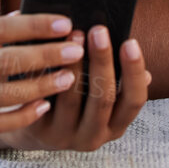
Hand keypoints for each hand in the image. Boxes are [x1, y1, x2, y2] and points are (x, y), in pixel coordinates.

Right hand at [0, 14, 82, 142]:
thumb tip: (22, 18)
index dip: (33, 26)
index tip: (63, 22)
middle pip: (5, 63)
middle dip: (46, 56)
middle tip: (76, 49)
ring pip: (5, 96)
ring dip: (42, 86)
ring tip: (70, 77)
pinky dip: (23, 116)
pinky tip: (44, 106)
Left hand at [8, 24, 150, 152]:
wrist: (34, 130)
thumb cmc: (75, 101)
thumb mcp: (99, 95)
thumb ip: (115, 76)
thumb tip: (130, 45)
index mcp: (116, 126)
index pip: (134, 101)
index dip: (134, 72)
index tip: (131, 42)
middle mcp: (94, 136)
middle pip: (103, 98)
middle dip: (102, 61)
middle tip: (99, 30)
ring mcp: (66, 137)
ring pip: (72, 99)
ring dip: (74, 64)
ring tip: (74, 34)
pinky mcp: (40, 132)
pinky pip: (43, 99)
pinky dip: (46, 75)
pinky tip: (46, 50)